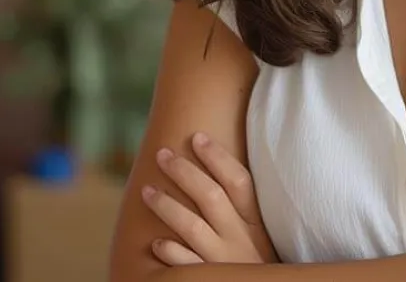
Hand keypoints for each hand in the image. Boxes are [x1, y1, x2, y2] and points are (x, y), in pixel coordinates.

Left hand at [142, 132, 277, 266]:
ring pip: (193, 227)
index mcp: (256, 222)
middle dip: (185, 172)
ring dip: (167, 206)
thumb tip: (221, 166)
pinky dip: (171, 254)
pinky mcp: (208, 281)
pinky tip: (156, 243)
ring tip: (146, 191)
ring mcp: (223, 262)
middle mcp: (240, 239)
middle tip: (162, 154)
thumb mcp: (259, 233)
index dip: (218, 157)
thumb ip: (243, 208)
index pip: (239, 181)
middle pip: (211, 197)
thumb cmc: (258, 261)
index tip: (198, 137)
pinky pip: (186, 267)